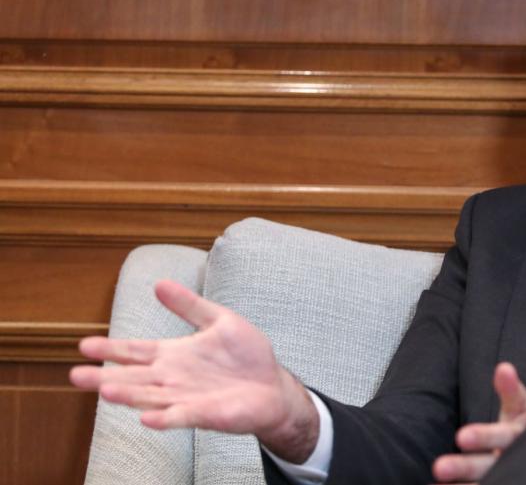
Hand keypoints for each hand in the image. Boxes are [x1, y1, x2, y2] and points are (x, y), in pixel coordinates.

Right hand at [69, 280, 319, 462]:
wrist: (273, 386)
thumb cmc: (246, 356)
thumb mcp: (219, 321)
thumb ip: (190, 306)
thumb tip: (159, 283)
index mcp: (173, 355)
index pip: (135, 351)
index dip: (112, 349)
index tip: (84, 345)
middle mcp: (172, 379)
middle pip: (133, 378)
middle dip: (105, 377)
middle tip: (76, 375)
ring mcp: (186, 398)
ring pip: (150, 398)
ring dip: (129, 396)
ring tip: (106, 392)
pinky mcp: (205, 414)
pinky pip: (181, 417)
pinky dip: (165, 418)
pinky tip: (148, 419)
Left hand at [431, 362, 525, 483]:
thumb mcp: (522, 405)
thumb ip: (510, 389)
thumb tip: (503, 368)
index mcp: (523, 436)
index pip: (504, 437)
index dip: (484, 437)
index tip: (461, 437)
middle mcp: (516, 459)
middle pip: (491, 465)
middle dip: (466, 466)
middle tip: (440, 467)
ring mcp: (509, 473)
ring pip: (485, 479)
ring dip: (461, 481)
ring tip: (436, 477)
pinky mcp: (503, 481)